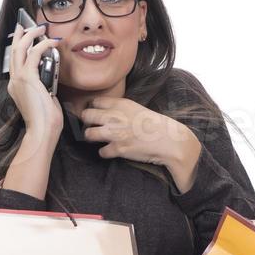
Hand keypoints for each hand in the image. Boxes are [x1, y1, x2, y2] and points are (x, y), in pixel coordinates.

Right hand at [7, 22, 63, 141]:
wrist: (42, 131)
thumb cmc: (45, 122)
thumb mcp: (44, 101)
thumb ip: (44, 89)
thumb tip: (50, 81)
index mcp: (16, 88)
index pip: (16, 63)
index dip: (21, 48)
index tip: (26, 39)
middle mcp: (14, 81)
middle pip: (14, 51)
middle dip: (21, 36)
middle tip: (27, 25)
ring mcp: (19, 79)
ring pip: (20, 48)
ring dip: (31, 35)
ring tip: (40, 28)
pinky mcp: (28, 78)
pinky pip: (34, 54)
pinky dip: (43, 45)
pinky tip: (52, 41)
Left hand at [80, 96, 194, 166]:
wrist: (168, 140)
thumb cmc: (155, 125)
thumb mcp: (136, 109)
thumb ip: (120, 109)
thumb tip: (106, 114)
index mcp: (120, 104)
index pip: (95, 102)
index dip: (93, 108)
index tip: (95, 114)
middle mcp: (115, 116)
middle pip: (86, 115)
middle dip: (87, 122)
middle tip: (93, 126)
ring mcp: (115, 133)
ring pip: (88, 134)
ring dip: (91, 137)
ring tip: (98, 139)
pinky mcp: (118, 148)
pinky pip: (101, 152)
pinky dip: (105, 153)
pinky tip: (111, 151)